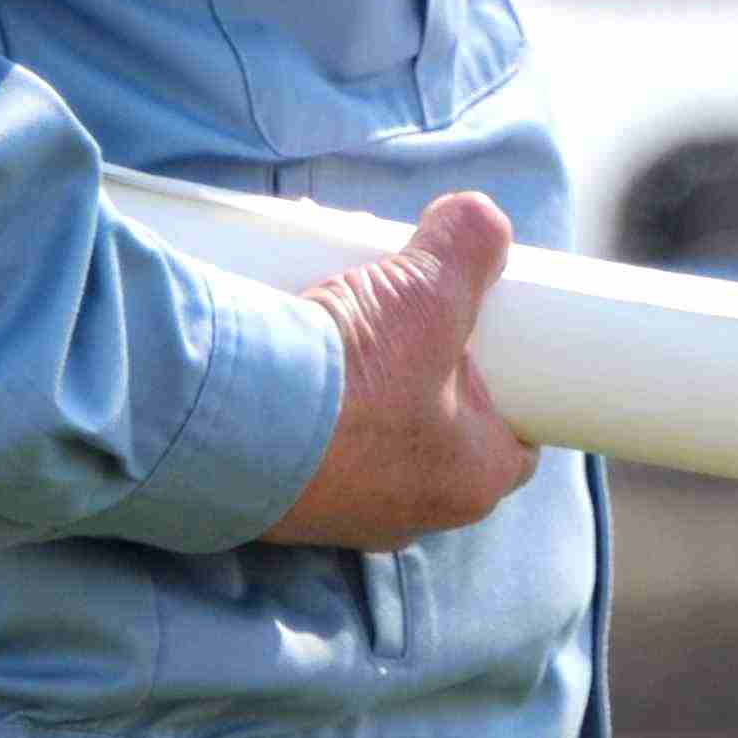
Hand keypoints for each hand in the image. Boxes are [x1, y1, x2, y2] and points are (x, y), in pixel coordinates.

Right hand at [259, 191, 531, 552]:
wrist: (222, 421)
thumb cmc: (351, 375)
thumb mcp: (428, 287)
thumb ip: (470, 242)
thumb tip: (481, 221)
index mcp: (470, 480)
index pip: (516, 443)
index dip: (507, 387)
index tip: (484, 343)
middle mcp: (412, 515)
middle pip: (437, 434)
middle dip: (421, 377)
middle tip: (401, 322)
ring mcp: (342, 516)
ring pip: (369, 444)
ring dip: (359, 394)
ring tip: (338, 329)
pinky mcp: (279, 506)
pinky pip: (308, 454)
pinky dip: (304, 415)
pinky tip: (286, 365)